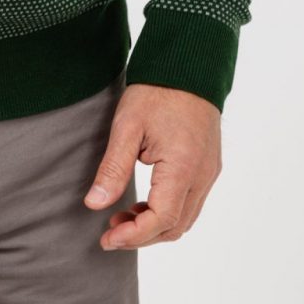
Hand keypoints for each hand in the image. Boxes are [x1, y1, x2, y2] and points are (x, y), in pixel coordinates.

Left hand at [83, 82, 221, 249]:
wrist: (188, 65)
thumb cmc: (156, 91)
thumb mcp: (127, 126)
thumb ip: (113, 168)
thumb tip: (94, 204)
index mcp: (184, 167)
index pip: (161, 220)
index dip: (134, 236)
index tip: (106, 238)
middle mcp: (203, 176)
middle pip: (175, 227)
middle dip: (142, 236)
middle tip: (110, 230)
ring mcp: (209, 172)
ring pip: (185, 218)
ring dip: (154, 226)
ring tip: (122, 217)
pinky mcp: (208, 166)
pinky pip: (190, 203)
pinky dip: (167, 212)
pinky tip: (143, 202)